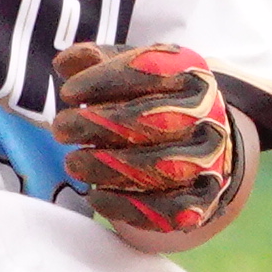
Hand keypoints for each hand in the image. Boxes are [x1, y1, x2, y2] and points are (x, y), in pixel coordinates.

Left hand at [50, 40, 243, 240]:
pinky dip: (125, 206)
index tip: (69, 93)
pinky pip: (164, 210)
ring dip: (105, 167)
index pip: (151, 70)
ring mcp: (209, 161)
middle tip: (62, 128)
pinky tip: (96, 196)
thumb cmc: (152, 102)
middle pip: (153, 120)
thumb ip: (96, 61)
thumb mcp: (129, 73)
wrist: (199, 147)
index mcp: (192, 75)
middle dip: (98, 125)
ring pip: (157, 167)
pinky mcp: (201, 201)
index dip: (104, 81)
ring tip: (72, 162)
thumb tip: (64, 63)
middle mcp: (208, 115)